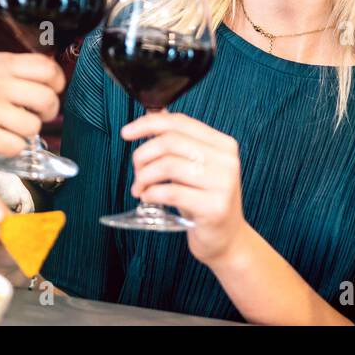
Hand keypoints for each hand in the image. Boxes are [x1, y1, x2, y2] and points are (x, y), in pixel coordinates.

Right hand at [0, 52, 65, 153]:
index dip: (57, 83)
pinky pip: (16, 146)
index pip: (47, 69)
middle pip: (46, 99)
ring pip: (33, 126)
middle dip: (50, 111)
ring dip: (29, 131)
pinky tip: (1, 139)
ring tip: (14, 128)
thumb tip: (51, 76)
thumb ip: (14, 68)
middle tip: (39, 115)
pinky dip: (13, 147)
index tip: (53, 91)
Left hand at [122, 112, 248, 266]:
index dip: (149, 124)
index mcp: (223, 144)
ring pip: (168, 166)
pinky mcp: (214, 207)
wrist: (227, 239)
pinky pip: (171, 192)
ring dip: (144, 177)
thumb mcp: (196, 167)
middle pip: (171, 142)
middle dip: (143, 154)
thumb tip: (154, 115)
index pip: (180, 123)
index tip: (127, 132)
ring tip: (140, 187)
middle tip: (136, 170)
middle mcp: (227, 161)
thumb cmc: (205, 201)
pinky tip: (148, 198)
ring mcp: (223, 184)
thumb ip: (179, 142)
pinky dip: (151, 193)